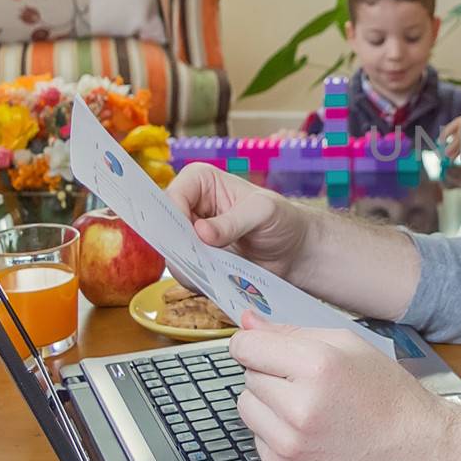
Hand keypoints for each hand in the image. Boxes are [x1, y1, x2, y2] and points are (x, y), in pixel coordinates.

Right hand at [167, 163, 312, 278]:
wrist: (295, 251)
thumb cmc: (282, 219)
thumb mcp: (263, 213)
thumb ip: (233, 221)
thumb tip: (201, 232)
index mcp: (200, 181)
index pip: (172, 195)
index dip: (175, 216)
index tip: (191, 235)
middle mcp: (190, 206)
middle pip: (165, 226)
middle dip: (179, 244)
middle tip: (199, 258)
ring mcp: (191, 236)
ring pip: (172, 253)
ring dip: (189, 265)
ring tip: (214, 269)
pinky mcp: (197, 260)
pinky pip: (185, 272)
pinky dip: (198, 278)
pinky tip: (216, 280)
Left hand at [229, 313, 453, 460]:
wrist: (410, 450)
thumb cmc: (385, 395)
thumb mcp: (349, 346)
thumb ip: (292, 332)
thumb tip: (246, 323)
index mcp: (318, 366)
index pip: (246, 346)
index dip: (254, 344)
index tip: (263, 349)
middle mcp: (300, 407)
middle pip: (247, 376)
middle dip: (270, 375)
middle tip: (309, 384)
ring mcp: (290, 444)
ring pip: (246, 408)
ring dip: (269, 405)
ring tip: (309, 409)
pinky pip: (257, 439)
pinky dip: (276, 434)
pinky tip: (309, 433)